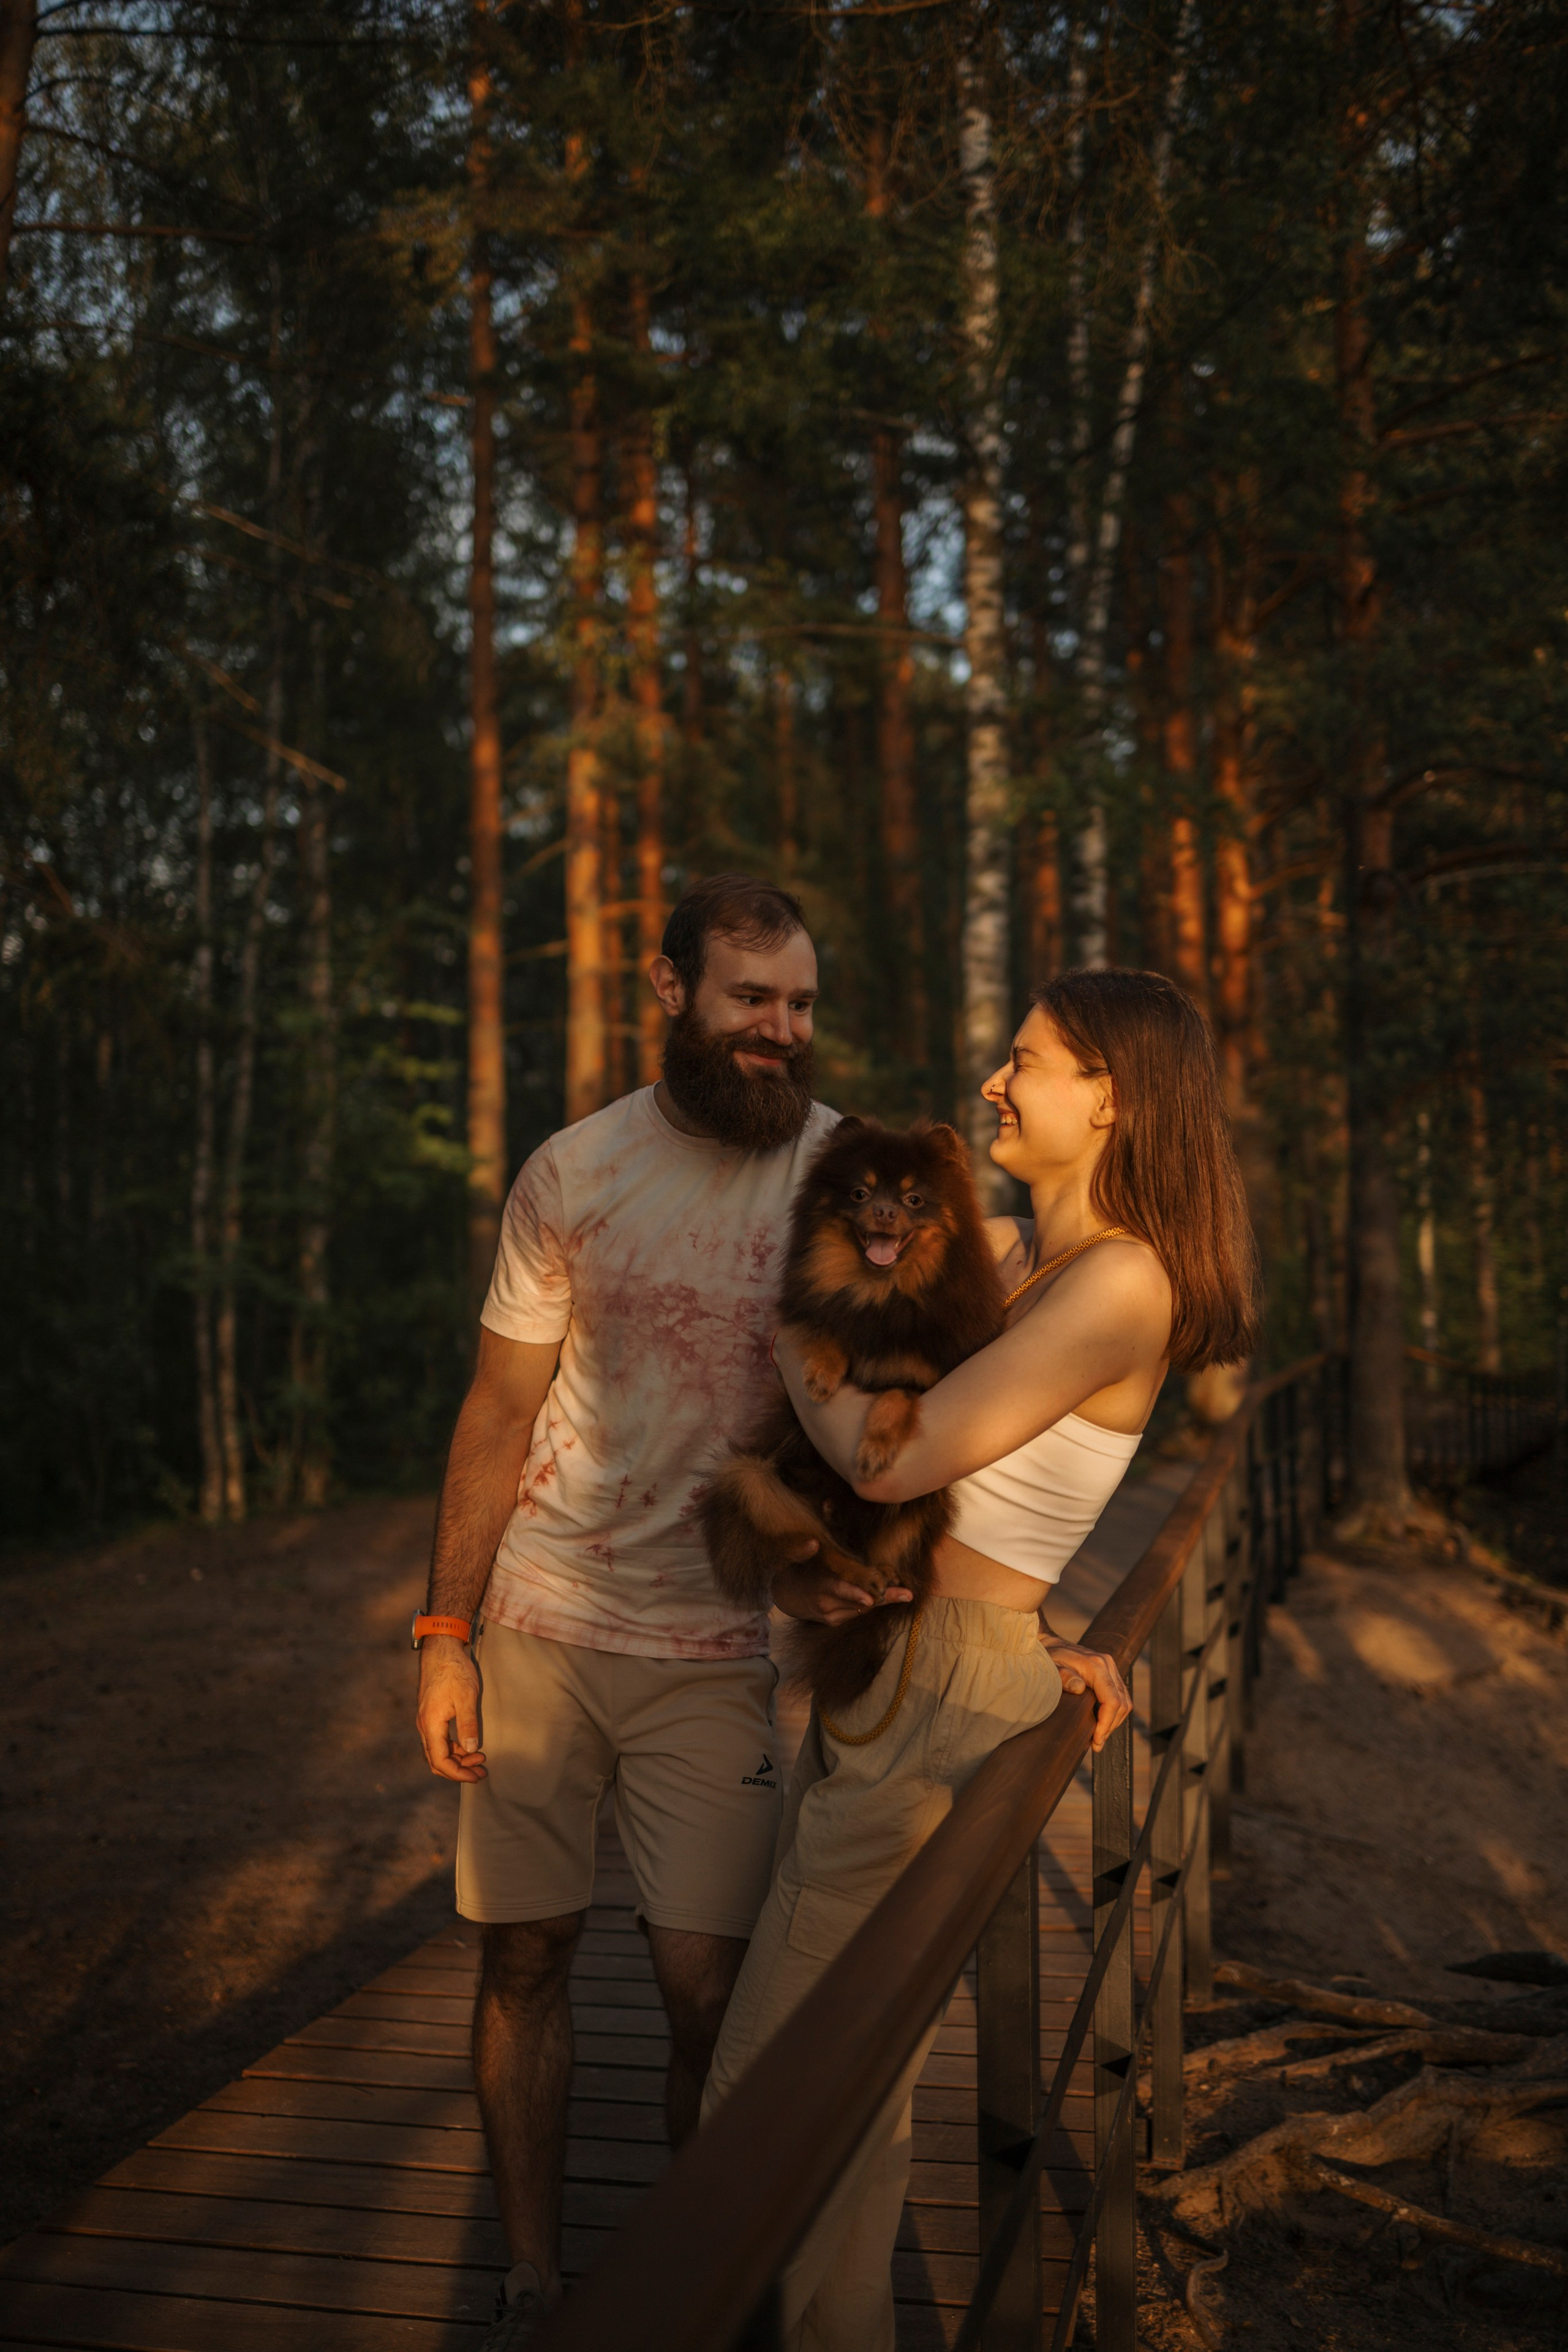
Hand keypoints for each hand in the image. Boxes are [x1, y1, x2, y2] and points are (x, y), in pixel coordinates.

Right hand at [416, 1635, 487, 1781]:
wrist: (441, 1648)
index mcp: (431, 1724)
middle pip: (436, 1760)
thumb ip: (468, 1724)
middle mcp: (425, 1725)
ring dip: (457, 1759)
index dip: (458, 1773)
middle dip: (458, 1770)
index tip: (477, 1776)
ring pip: (437, 1751)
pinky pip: (439, 1740)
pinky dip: (453, 1748)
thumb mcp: (466, 1697)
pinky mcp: (431, 1714)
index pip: (440, 1761)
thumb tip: (471, 1750)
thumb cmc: (454, 1670)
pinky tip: (468, 1745)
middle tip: (481, 1772)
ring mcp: (426, 1720)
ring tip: (480, 1759)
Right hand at [770, 1536, 913, 1626]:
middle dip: (885, 1597)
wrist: (786, 1595)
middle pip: (858, 1600)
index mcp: (817, 1584)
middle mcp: (825, 1603)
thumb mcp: (796, 1558)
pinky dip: (868, 1603)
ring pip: (861, 1608)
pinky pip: (857, 1612)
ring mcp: (830, 1615)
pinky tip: (878, 1595)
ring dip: (880, 1599)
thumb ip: (803, 1550)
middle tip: (907, 1594)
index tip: (872, 1598)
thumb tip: (813, 1543)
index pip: (839, 1588)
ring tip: (902, 1592)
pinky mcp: (834, 1622)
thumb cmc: (798, 1569)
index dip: (855, 1594)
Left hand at [1041, 1639, 1130, 1752]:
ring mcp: (1111, 1668)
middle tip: (1096, 1744)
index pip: (1112, 1700)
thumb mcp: (1051, 1669)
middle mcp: (1108, 1665)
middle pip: (1122, 1704)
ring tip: (1099, 1737)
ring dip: (1114, 1722)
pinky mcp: (1110, 1673)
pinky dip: (1115, 1713)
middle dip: (1110, 1726)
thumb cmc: (1049, 1660)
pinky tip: (1102, 1723)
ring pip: (1124, 1701)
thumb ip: (1063, 1677)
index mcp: (1096, 1666)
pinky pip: (1121, 1696)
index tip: (1096, 1740)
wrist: (1051, 1646)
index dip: (1106, 1723)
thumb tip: (1079, 1688)